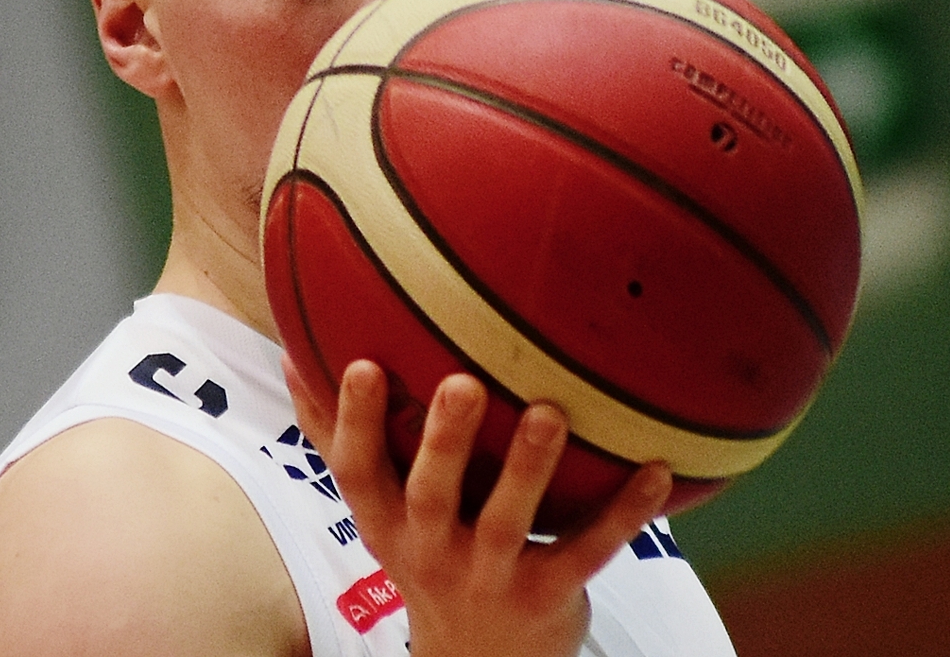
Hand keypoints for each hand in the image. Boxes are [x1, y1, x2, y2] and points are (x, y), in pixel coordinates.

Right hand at [285, 357, 671, 656]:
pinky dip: (625, 513)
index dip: (355, 422)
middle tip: (463, 383)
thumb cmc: (428, 554)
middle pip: (432, 494)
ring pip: (510, 520)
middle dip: (446, 441)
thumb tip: (293, 356)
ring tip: (549, 412)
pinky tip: (656, 470)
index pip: (360, 472)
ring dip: (531, 466)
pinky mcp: (549, 593)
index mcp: (388, 524)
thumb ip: (338, 439)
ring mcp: (492, 575)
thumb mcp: (378, 510)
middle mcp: (432, 551)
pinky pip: (589, 550)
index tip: (361, 364)